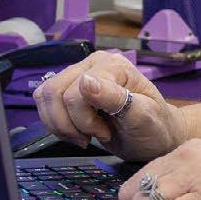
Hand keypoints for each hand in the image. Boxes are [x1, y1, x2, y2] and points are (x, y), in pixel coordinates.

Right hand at [31, 50, 184, 161]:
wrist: (156, 136)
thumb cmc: (155, 127)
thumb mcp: (143, 116)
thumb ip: (116, 98)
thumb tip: (85, 81)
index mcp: (112, 66)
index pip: (76, 92)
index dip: (84, 120)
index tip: (106, 133)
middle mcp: (93, 63)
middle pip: (55, 92)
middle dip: (70, 124)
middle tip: (96, 135)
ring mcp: (79, 74)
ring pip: (44, 96)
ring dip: (61, 125)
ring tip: (86, 135)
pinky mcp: (70, 89)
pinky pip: (45, 103)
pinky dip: (56, 124)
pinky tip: (78, 132)